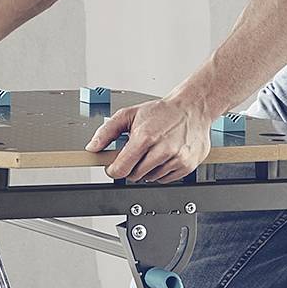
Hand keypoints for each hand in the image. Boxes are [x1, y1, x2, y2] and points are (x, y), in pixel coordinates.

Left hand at [89, 93, 211, 183]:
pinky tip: (164, 156)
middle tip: (137, 153)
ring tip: (153, 152)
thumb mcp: (129, 114)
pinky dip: (161, 172)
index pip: (121, 169)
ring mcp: (176, 159)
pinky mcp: (187, 165)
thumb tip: (93, 147)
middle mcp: (162, 150)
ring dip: (147, 169)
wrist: (193, 108)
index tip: (113, 167)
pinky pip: (166, 179)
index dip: (113, 170)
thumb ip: (107, 131)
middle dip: (131, 167)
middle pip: (135, 176)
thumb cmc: (162, 112)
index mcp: (145, 138)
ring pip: (150, 179)